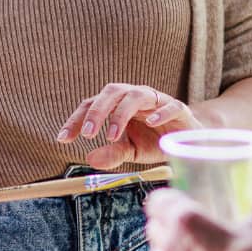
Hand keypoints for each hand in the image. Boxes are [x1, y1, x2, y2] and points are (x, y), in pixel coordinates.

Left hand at [58, 83, 200, 168]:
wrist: (189, 141)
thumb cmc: (155, 141)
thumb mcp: (131, 151)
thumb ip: (112, 154)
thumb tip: (90, 159)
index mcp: (119, 104)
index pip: (93, 104)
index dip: (76, 119)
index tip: (62, 138)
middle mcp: (135, 97)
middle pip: (112, 91)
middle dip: (97, 111)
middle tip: (86, 134)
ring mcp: (157, 101)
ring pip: (136, 95)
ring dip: (121, 113)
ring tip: (111, 135)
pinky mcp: (179, 109)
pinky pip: (169, 105)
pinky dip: (160, 113)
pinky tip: (150, 123)